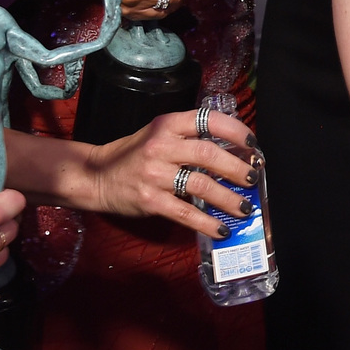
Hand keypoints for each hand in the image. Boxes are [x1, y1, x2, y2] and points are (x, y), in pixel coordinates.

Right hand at [74, 109, 258, 237]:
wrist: (96, 176)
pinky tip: (221, 229)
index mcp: (167, 124)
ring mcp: (154, 174)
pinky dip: (207, 222)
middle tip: (252, 178)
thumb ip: (188, 138)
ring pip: (201, 184)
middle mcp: (161, 146)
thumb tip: (233, 152)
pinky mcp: (149, 200)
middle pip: (208, 153)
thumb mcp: (159, 134)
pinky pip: (185, 212)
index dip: (235, 130)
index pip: (207, 120)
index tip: (252, 144)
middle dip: (236, 167)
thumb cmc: (134, 155)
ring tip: (244, 208)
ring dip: (227, 198)